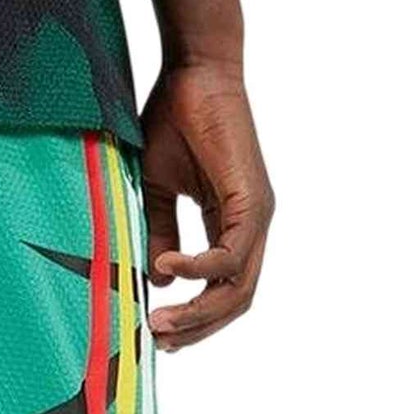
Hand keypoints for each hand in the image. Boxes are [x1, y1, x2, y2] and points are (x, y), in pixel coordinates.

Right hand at [138, 62, 273, 348]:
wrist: (194, 72)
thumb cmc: (175, 120)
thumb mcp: (159, 190)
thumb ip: (161, 235)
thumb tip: (159, 281)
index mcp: (233, 224)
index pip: (223, 289)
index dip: (195, 319)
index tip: (158, 332)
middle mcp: (252, 225)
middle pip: (236, 301)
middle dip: (197, 329)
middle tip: (157, 341)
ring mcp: (258, 215)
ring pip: (237, 288)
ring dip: (198, 312)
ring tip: (158, 321)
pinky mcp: (252, 201)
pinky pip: (230, 256)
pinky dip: (198, 270)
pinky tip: (168, 270)